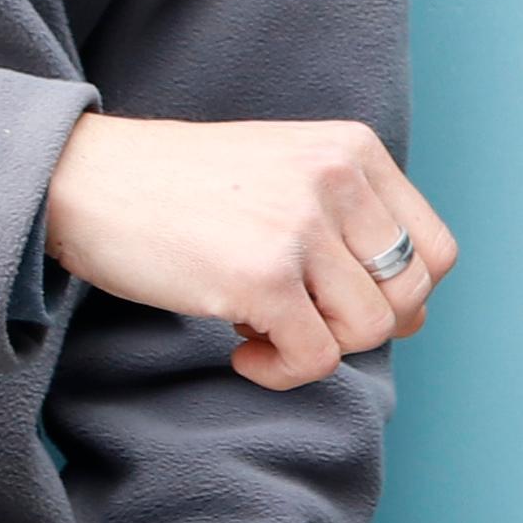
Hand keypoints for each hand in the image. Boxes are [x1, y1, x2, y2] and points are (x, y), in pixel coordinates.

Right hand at [44, 112, 458, 387]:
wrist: (87, 181)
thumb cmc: (183, 188)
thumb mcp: (287, 173)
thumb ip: (351, 222)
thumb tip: (413, 315)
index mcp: (353, 150)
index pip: (435, 250)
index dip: (403, 297)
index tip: (347, 305)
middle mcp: (337, 179)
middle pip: (407, 296)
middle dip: (359, 328)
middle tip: (301, 322)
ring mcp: (301, 226)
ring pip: (366, 331)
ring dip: (318, 349)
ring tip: (264, 330)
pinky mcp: (261, 276)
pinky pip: (314, 359)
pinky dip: (281, 372)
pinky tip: (241, 351)